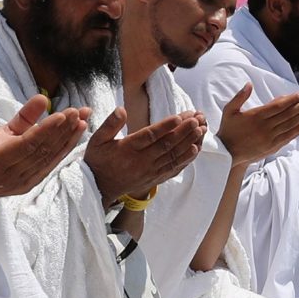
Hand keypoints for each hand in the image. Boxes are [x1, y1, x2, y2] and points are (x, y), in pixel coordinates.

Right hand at [0, 94, 90, 223]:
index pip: (26, 145)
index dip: (46, 130)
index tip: (64, 114)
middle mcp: (10, 174)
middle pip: (43, 150)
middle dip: (63, 130)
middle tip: (81, 110)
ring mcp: (18, 180)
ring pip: (48, 158)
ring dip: (68, 139)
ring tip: (85, 119)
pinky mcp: (23, 182)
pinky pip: (46, 165)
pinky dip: (62, 150)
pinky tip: (74, 136)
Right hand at [85, 108, 205, 202]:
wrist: (99, 188)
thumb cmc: (98, 159)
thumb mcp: (97, 140)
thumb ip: (110, 124)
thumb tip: (121, 109)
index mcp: (127, 149)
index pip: (150, 136)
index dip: (166, 127)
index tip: (179, 117)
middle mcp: (141, 161)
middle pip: (166, 145)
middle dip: (184, 131)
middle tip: (197, 119)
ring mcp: (150, 171)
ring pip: (173, 156)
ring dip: (189, 143)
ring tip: (201, 130)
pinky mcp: (155, 178)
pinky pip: (173, 168)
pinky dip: (185, 159)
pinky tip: (196, 149)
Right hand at [215, 83, 298, 164]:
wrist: (227, 154)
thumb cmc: (228, 130)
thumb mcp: (229, 111)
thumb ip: (239, 97)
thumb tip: (249, 84)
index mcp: (256, 116)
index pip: (277, 106)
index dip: (290, 100)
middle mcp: (265, 127)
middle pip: (288, 115)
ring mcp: (270, 138)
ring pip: (291, 125)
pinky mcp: (273, 146)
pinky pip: (289, 136)